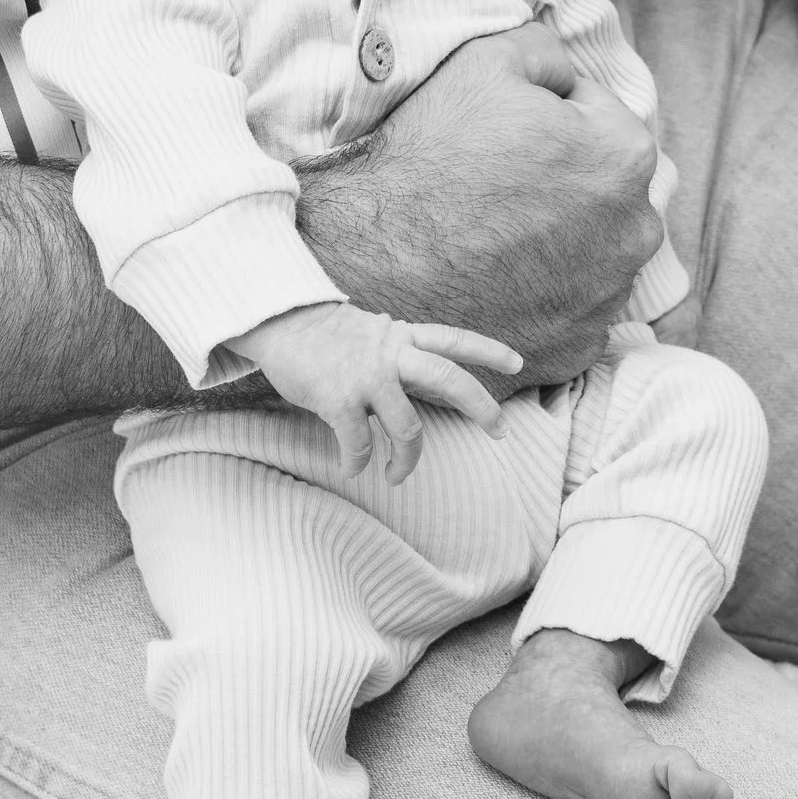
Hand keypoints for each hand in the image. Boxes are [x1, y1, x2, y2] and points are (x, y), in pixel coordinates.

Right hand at [236, 300, 522, 483]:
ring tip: (396, 476)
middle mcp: (391, 354)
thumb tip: (420, 382)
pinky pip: (360, 445)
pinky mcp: (339, 400)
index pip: (454, 340)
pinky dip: (359, 462)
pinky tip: (353, 468)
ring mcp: (367, 377)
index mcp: (400, 337)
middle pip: (450, 380)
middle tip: (500, 431)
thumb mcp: (370, 333)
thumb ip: (397, 352)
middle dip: (482, 407)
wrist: (279, 323)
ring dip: (406, 462)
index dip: (488, 351)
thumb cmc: (324, 335)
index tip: (518, 363)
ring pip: (409, 429)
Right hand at [299, 20, 661, 389]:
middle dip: (564, 180)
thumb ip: (546, 51)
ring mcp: (607, 299)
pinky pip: (572, 309)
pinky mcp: (577, 350)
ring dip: (560, 240)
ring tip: (493, 235)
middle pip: (604, 188)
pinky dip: (544, 296)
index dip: (548, 115)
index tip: (504, 132)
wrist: (370, 261)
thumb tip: (566, 72)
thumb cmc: (429, 158)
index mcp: (625, 155)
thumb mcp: (484, 62)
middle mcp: (636, 232)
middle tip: (496, 184)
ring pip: (594, 251)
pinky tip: (498, 280)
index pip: (598, 114)